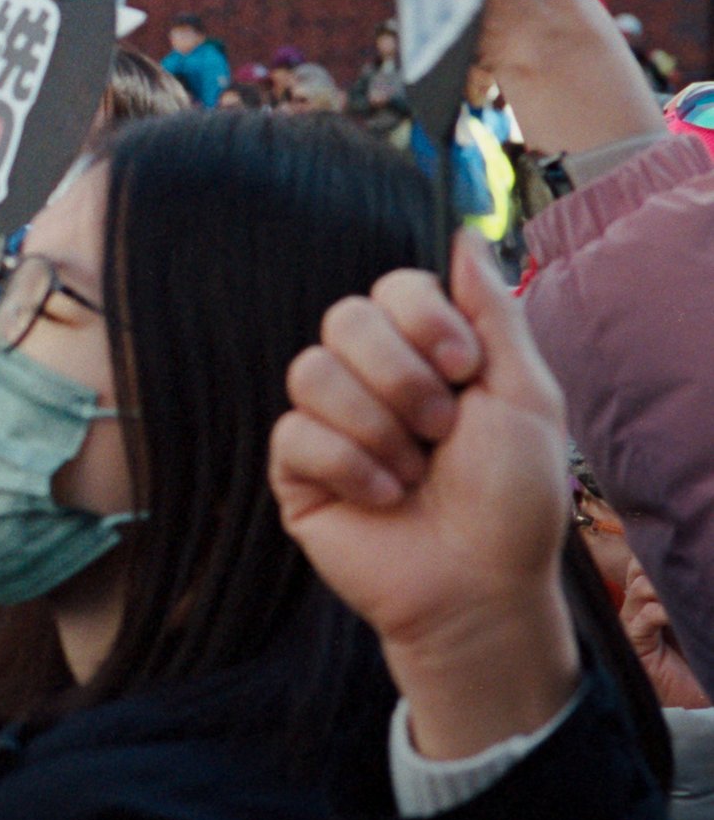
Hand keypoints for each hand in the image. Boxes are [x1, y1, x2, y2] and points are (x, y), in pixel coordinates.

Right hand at [271, 231, 577, 758]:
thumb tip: (462, 233)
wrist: (480, 586)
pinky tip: (384, 499)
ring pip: (311, 372)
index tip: (465, 369)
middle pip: (342, 317)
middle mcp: (370, 378)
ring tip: (414, 473)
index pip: (391, 286)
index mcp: (424, 354)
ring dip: (377, 428)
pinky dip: (351, 468)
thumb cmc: (513, 500)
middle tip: (440, 428)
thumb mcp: (526, 396)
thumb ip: (493, 312)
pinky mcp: (295, 469)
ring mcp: (328, 422)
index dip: (423, 319)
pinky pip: (294, 433)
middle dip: (400, 375)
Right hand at [621, 560, 711, 709]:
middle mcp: (640, 608)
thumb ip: (701, 609)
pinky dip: (659, 612)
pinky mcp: (636, 644)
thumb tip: (712, 585)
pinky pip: (643, 619)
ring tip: (682, 588)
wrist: (690, 696)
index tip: (683, 548)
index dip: (658, 555)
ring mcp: (635, 624)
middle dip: (657, 563)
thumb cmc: (694, 665)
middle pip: (639, 570)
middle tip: (683, 562)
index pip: (646, 566)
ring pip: (639, 588)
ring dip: (659, 584)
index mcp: (654, 601)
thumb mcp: (700, 631)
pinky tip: (673, 614)